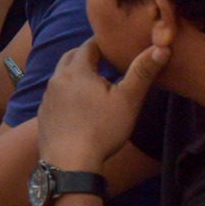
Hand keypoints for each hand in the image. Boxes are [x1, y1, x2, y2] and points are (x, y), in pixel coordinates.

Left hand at [37, 39, 167, 172]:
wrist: (69, 163)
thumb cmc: (102, 129)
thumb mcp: (128, 100)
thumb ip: (142, 72)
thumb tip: (161, 48)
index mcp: (76, 71)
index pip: (88, 46)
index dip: (102, 42)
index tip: (114, 43)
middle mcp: (57, 80)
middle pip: (70, 57)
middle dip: (85, 54)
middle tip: (103, 57)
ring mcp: (47, 98)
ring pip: (60, 76)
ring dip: (74, 73)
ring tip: (91, 80)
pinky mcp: (43, 115)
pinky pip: (54, 95)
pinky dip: (65, 92)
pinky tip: (76, 104)